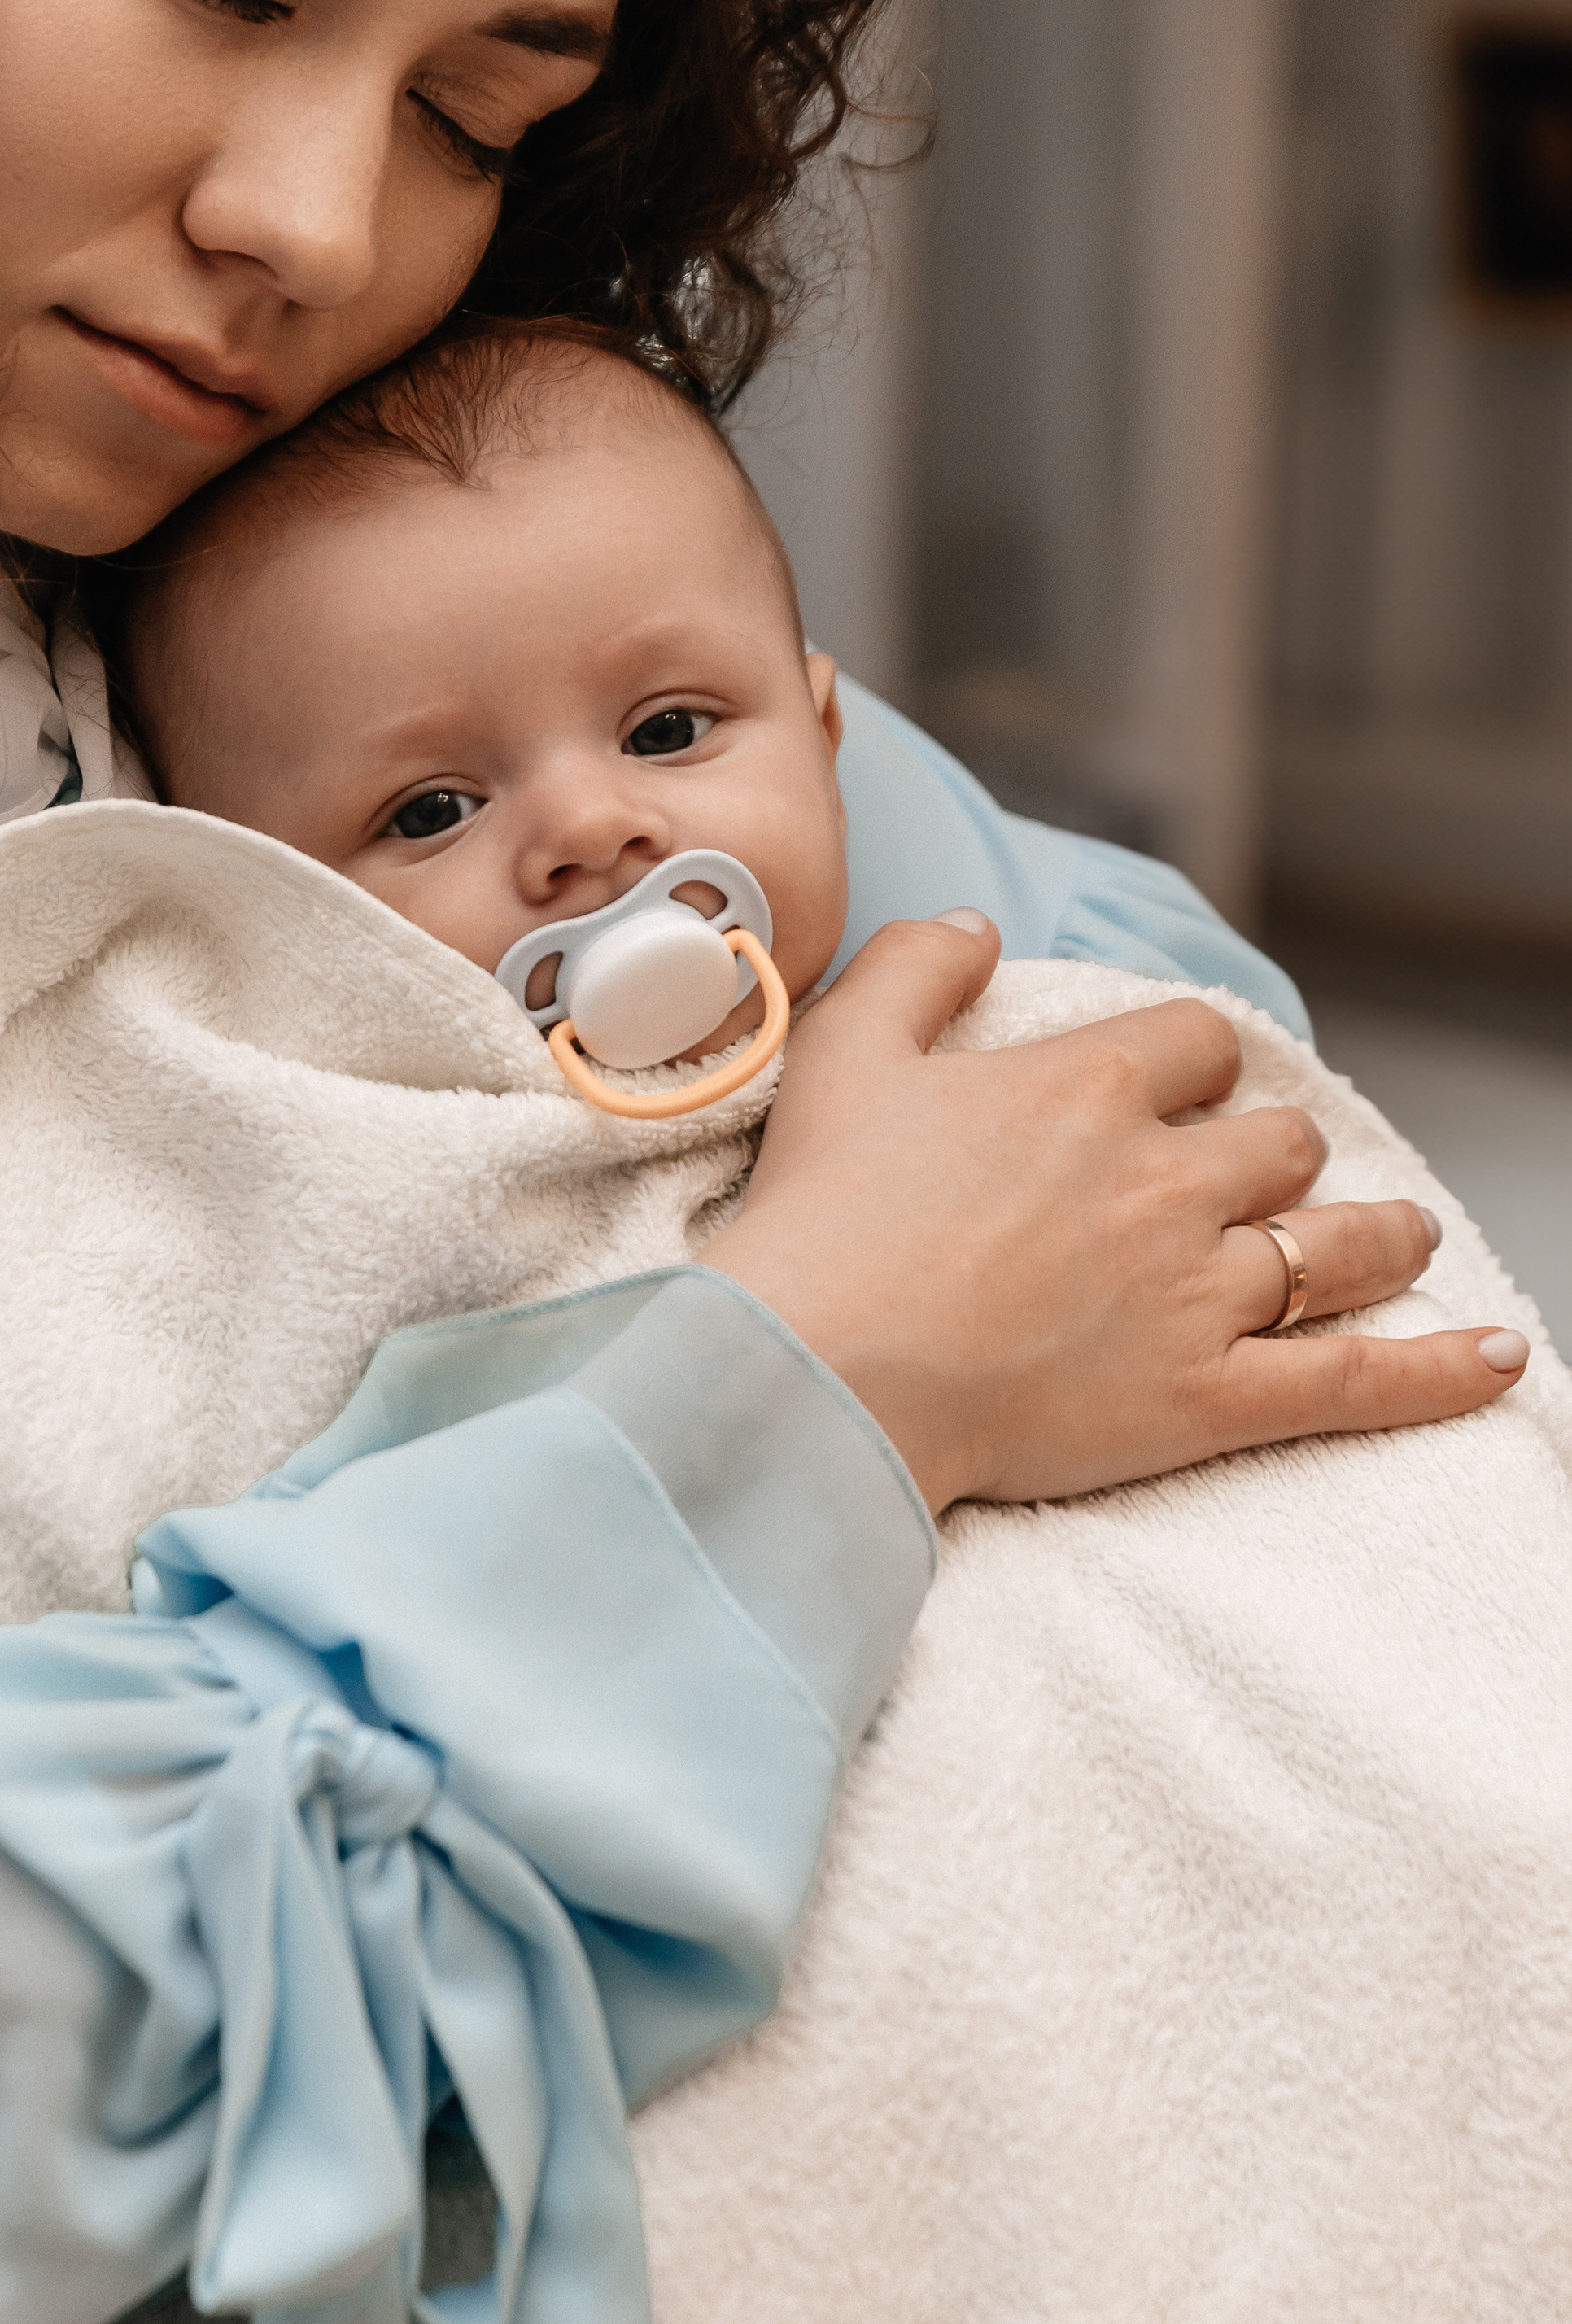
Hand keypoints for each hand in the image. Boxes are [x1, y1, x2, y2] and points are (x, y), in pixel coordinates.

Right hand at [699, 913, 1529, 1516]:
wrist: (825, 1370)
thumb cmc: (824, 1216)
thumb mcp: (846, 1052)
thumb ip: (918, 969)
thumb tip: (981, 928)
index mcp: (1092, 1087)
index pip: (1198, 1043)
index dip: (1193, 1066)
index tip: (1174, 1093)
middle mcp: (1169, 1176)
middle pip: (1280, 1143)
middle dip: (1279, 1155)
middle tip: (1264, 1181)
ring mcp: (1203, 1288)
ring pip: (1340, 1244)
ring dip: (1378, 1235)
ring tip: (1399, 1238)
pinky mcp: (1213, 1395)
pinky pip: (1357, 1377)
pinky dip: (1441, 1370)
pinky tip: (1499, 1358)